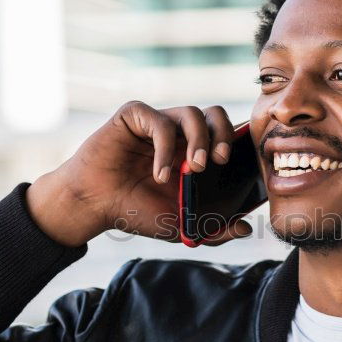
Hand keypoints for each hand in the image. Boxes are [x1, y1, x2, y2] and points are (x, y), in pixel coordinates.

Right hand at [25, 101, 253, 246]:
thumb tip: (247, 229)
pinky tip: (160, 173)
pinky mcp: (133, 116)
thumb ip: (213, 229)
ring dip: (199, 139)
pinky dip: (164, 147)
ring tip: (195, 168)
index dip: (237, 142)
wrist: (94, 206)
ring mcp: (156, 123)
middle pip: (214, 114)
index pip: (225, 133)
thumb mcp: (181, 226)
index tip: (240, 165)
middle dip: (223, 134)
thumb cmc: (134, 211)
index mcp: (193, 152)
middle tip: (220, 161)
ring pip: (191, 113)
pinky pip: (158, 119)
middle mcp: (178, 134)